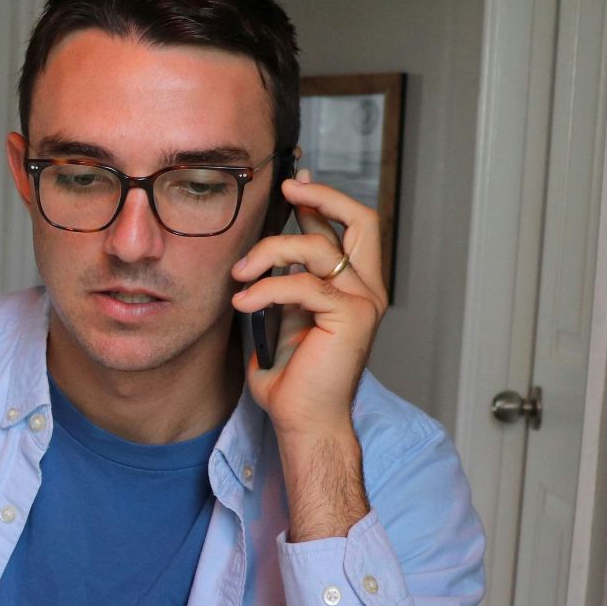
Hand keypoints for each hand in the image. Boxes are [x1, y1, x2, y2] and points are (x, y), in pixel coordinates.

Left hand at [230, 169, 390, 440]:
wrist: (303, 419)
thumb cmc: (291, 379)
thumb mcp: (282, 319)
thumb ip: (283, 285)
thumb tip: (264, 256)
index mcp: (353, 287)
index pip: (349, 229)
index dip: (323, 201)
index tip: (293, 185)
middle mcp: (367, 289)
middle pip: (361, 221)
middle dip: (323, 198)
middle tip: (286, 191)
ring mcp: (363, 301)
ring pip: (318, 249)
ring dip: (270, 252)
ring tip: (239, 274)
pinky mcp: (352, 317)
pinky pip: (303, 285)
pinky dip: (267, 289)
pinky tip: (243, 301)